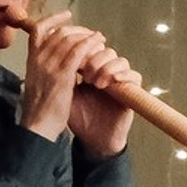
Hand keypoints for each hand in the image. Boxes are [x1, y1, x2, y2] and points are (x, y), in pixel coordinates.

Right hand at [20, 13, 132, 153]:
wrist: (37, 127)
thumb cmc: (40, 109)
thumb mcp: (37, 83)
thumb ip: (43, 69)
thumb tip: (53, 60)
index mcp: (31, 61)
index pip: (38, 31)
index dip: (53, 19)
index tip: (67, 15)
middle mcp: (38, 60)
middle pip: (58, 32)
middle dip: (77, 29)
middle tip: (90, 33)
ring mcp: (49, 67)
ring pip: (69, 39)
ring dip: (86, 36)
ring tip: (99, 38)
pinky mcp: (62, 76)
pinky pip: (77, 52)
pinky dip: (89, 43)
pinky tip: (99, 42)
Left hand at [68, 41, 141, 159]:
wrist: (92, 138)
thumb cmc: (78, 117)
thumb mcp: (65, 94)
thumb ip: (62, 74)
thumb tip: (51, 53)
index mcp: (90, 70)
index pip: (91, 48)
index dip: (85, 48)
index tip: (74, 60)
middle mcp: (107, 72)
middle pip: (106, 51)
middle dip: (94, 59)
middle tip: (84, 75)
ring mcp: (119, 81)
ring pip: (120, 60)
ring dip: (107, 68)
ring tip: (95, 83)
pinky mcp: (132, 92)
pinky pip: (134, 76)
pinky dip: (124, 75)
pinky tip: (110, 82)